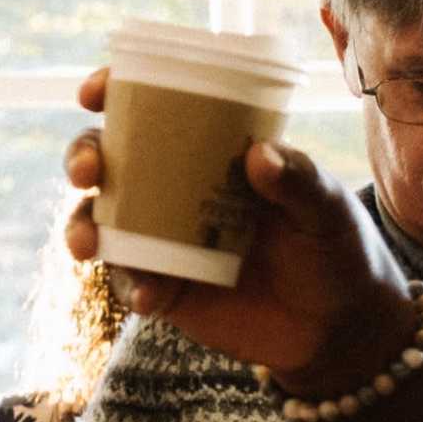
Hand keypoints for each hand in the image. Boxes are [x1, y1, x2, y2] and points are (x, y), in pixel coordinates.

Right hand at [62, 70, 417, 395]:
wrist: (339, 328)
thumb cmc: (337, 250)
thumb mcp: (328, 208)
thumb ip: (299, 181)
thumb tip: (258, 154)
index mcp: (212, 152)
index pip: (154, 112)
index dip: (115, 94)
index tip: (93, 93)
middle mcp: (177, 189)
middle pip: (109, 161)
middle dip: (83, 157)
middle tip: (88, 170)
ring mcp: (165, 240)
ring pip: (102, 221)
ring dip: (83, 226)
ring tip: (90, 242)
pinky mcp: (166, 289)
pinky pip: (130, 282)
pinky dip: (131, 286)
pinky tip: (149, 297)